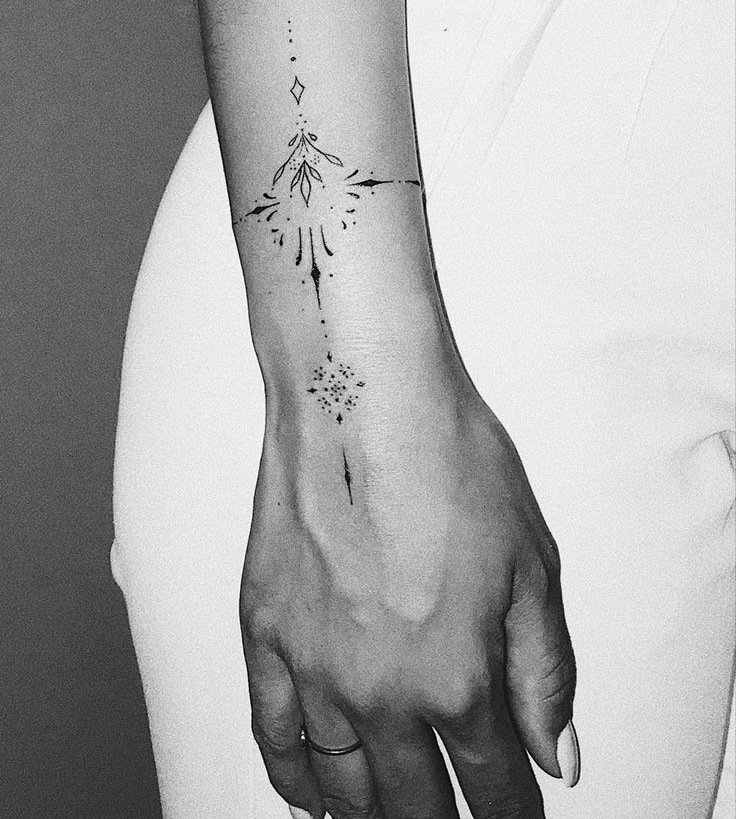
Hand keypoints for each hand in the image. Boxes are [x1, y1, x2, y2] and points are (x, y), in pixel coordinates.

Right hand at [240, 370, 577, 818]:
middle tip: (454, 815)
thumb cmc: (450, 462)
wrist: (363, 398)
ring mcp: (314, 668)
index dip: (511, 814)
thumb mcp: (531, 565)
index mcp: (458, 677)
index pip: (493, 787)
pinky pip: (273, 736)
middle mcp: (382, 691)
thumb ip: (544, 672)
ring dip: (373, 814)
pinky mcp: (264, 635)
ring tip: (392, 814)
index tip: (517, 815)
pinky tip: (312, 797)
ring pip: (343, 786)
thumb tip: (554, 757)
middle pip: (415, 803)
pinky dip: (295, 781)